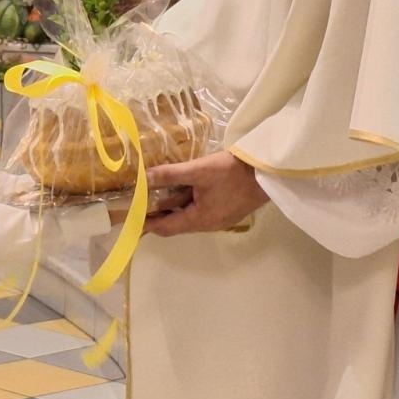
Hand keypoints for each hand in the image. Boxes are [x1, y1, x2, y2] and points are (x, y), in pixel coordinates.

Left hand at [143, 151, 267, 236]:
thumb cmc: (231, 172)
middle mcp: (209, 224)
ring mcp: (220, 218)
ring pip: (189, 215)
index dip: (147, 224)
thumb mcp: (198, 170)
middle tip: (140, 203)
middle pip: (177, 223)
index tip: (131, 218)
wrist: (267, 171)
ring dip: (173, 206)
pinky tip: (183, 188)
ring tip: (156, 193)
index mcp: (200, 220)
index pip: (166, 227)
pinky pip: (201, 209)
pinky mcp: (227, 210)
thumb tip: (143, 178)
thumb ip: (169, 175)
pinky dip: (187, 202)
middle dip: (158, 214)